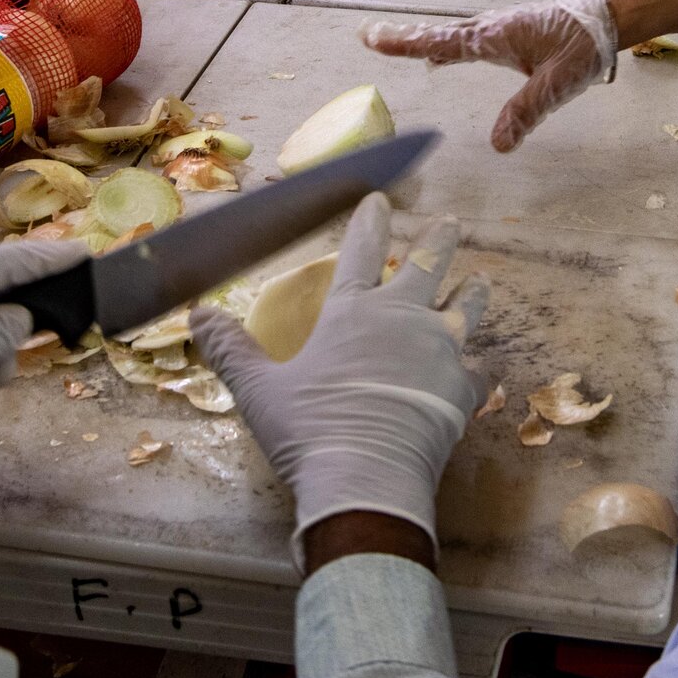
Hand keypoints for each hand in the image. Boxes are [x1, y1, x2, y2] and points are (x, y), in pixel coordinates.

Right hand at [191, 197, 489, 566]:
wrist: (366, 479)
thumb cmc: (308, 430)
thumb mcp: (257, 390)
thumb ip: (229, 349)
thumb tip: (196, 314)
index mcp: (353, 312)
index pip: (361, 250)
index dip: (369, 220)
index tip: (379, 198)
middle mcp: (403, 319)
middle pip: (428, 266)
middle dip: (439, 240)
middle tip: (452, 223)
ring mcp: (440, 352)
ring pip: (465, 309)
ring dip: (471, 292)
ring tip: (479, 280)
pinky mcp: (462, 390)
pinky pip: (478, 371)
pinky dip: (478, 368)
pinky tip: (481, 370)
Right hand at [362, 0, 616, 152]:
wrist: (608, 20)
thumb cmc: (583, 49)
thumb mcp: (555, 85)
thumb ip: (525, 112)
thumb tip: (498, 145)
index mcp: (496, 36)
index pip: (442, 43)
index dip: (407, 43)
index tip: (374, 38)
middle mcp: (492, 27)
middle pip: (440, 34)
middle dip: (405, 37)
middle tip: (370, 36)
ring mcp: (501, 26)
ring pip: (453, 33)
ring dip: (424, 38)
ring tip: (397, 43)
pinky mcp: (511, 30)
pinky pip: (468, 36)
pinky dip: (447, 42)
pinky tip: (444, 55)